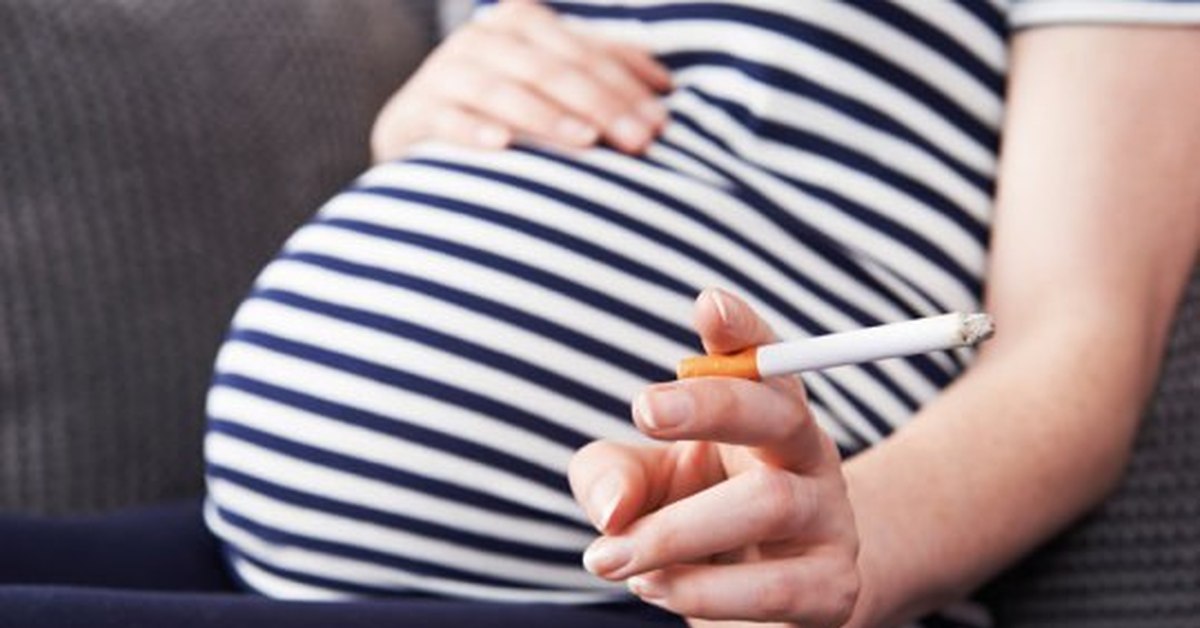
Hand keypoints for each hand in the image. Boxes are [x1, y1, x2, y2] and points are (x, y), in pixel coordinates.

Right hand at [370, 0, 670, 161]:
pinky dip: (473, 130)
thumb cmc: (502, 111)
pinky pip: (447, 119)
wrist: (419, 135)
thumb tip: (664, 86)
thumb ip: (599, 72)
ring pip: (503, 90)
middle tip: (639, 141)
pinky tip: (500, 145)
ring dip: (546, 117)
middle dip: (600, 105)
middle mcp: (481, 39)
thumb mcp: (549, 82)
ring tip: (585, 141)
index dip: (625, 84)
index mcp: (521, 22)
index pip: (583, 51)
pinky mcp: (414, 112)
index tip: (661, 121)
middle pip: (551, 70)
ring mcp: (445, 74)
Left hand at [569, 288, 861, 626]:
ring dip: (676, 531)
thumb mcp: (640, 486)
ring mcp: (828, 519)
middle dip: (711, 405)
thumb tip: (614, 509)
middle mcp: (805, 453)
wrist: (763, 611)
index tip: (708, 306)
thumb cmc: (691, 522)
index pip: (762, 359)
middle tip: (643, 410)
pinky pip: (774, 588)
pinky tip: (656, 588)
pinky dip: (703, 591)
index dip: (743, 331)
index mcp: (762, 412)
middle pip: (776, 413)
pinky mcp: (833, 587)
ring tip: (612, 558)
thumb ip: (610, 476)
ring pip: (769, 502)